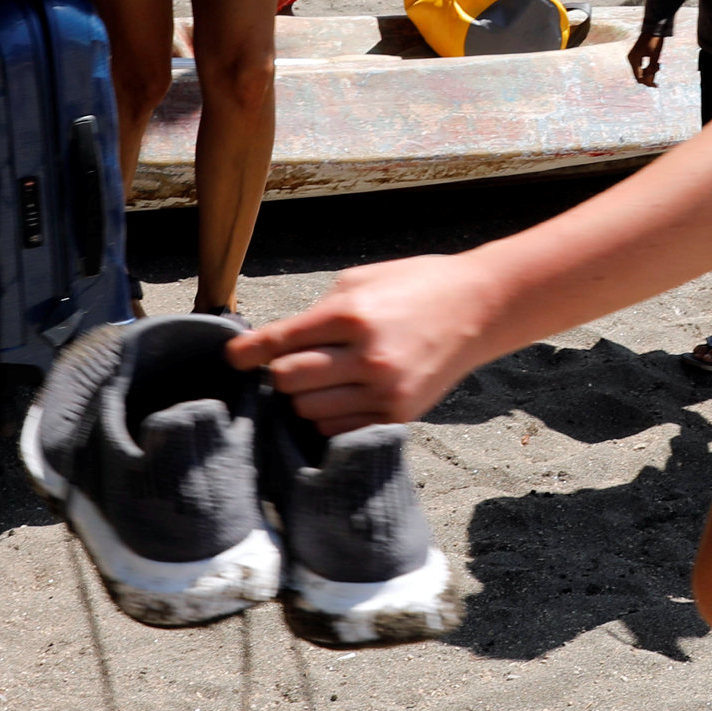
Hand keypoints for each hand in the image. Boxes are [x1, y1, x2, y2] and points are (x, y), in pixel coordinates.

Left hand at [229, 253, 502, 428]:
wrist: (478, 308)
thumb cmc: (414, 285)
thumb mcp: (360, 280)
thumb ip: (317, 312)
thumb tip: (274, 343)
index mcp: (352, 314)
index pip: (281, 342)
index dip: (248, 353)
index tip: (233, 359)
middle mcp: (367, 357)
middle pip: (287, 382)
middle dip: (282, 373)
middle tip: (294, 362)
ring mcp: (385, 391)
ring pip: (308, 411)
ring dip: (305, 397)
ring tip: (323, 379)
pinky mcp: (399, 416)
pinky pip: (338, 429)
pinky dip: (330, 416)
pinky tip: (342, 396)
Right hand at [627, 28, 664, 86]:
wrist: (654, 28)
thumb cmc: (655, 41)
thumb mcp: (655, 56)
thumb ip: (651, 69)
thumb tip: (649, 82)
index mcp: (633, 59)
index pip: (639, 77)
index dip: (647, 83)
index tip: (656, 85)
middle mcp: (631, 59)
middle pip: (638, 75)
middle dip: (649, 77)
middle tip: (658, 77)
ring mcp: (632, 57)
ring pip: (640, 71)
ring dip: (649, 72)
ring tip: (658, 65)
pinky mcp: (635, 56)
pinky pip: (640, 66)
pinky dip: (647, 67)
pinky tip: (656, 64)